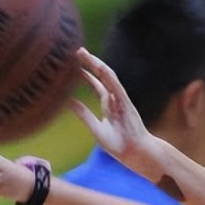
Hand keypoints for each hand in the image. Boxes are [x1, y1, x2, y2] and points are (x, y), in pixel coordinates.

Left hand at [69, 47, 163, 180]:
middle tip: (76, 51)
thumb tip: (67, 103)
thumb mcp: (96, 129)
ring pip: (108, 77)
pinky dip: (108, 75)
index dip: (85, 75)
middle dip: (89, 64)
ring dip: (96, 64)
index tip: (72, 65)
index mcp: (109, 106)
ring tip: (83, 53)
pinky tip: (99, 65)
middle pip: (101, 77)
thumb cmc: (120, 145)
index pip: (96, 85)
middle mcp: (115, 99)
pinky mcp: (126, 103)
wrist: (138, 154)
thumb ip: (84, 115)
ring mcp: (121, 100)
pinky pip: (117, 86)